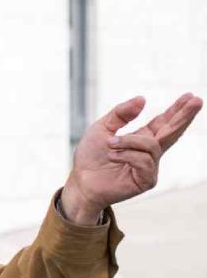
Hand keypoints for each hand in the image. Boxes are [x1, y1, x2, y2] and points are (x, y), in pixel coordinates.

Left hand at [61, 93, 202, 223]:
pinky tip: (112, 157)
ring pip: (151, 146)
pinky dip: (126, 155)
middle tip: (198, 100)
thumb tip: (143, 99)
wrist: (81, 180)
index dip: (177, 110)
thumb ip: (120, 114)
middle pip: (172, 132)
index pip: (164, 122)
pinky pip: (144, 161)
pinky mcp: (147, 181)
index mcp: (141, 138)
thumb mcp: (102, 128)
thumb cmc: (91, 156)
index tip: (190, 96)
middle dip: (184, 116)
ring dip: (128, 142)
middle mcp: (149, 153)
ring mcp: (150, 167)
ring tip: (109, 144)